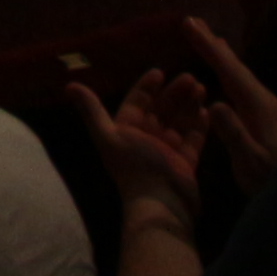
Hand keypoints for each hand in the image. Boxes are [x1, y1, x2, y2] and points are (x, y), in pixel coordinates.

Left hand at [72, 69, 211, 222]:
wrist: (160, 203)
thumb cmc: (134, 167)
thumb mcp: (109, 136)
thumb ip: (92, 111)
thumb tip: (69, 86)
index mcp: (126, 131)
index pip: (136, 102)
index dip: (146, 87)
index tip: (160, 71)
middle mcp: (146, 139)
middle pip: (161, 109)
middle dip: (174, 93)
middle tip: (190, 77)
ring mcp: (167, 151)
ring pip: (179, 121)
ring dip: (189, 104)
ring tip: (201, 87)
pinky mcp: (186, 162)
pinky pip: (193, 139)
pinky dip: (199, 124)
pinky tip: (207, 110)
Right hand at [182, 17, 276, 179]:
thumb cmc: (269, 178)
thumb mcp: (249, 160)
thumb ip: (233, 133)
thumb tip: (215, 104)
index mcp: (257, 105)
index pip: (228, 69)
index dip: (207, 46)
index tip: (188, 24)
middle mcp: (263, 99)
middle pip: (234, 64)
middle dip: (212, 43)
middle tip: (193, 20)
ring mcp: (266, 106)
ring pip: (239, 72)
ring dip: (222, 54)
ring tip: (208, 38)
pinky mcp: (266, 114)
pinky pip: (242, 83)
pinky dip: (229, 69)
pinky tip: (226, 73)